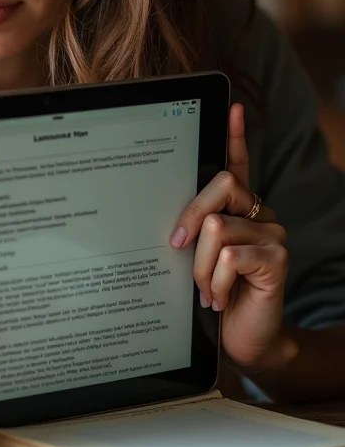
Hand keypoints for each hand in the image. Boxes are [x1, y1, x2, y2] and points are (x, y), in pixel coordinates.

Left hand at [169, 104, 294, 368]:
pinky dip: (213, 281)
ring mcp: (272, 233)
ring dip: (198, 265)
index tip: (232, 108)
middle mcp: (258, 213)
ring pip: (215, 227)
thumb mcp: (194, 256)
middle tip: (174, 246)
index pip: (238, 164)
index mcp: (236, 208)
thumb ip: (191, 230)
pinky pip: (228, 256)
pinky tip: (217, 298)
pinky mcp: (276, 258)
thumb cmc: (211, 293)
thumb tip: (170, 220)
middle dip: (189, 216)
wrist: (240, 338)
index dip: (235, 136)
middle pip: (220, 186)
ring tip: (203, 288)